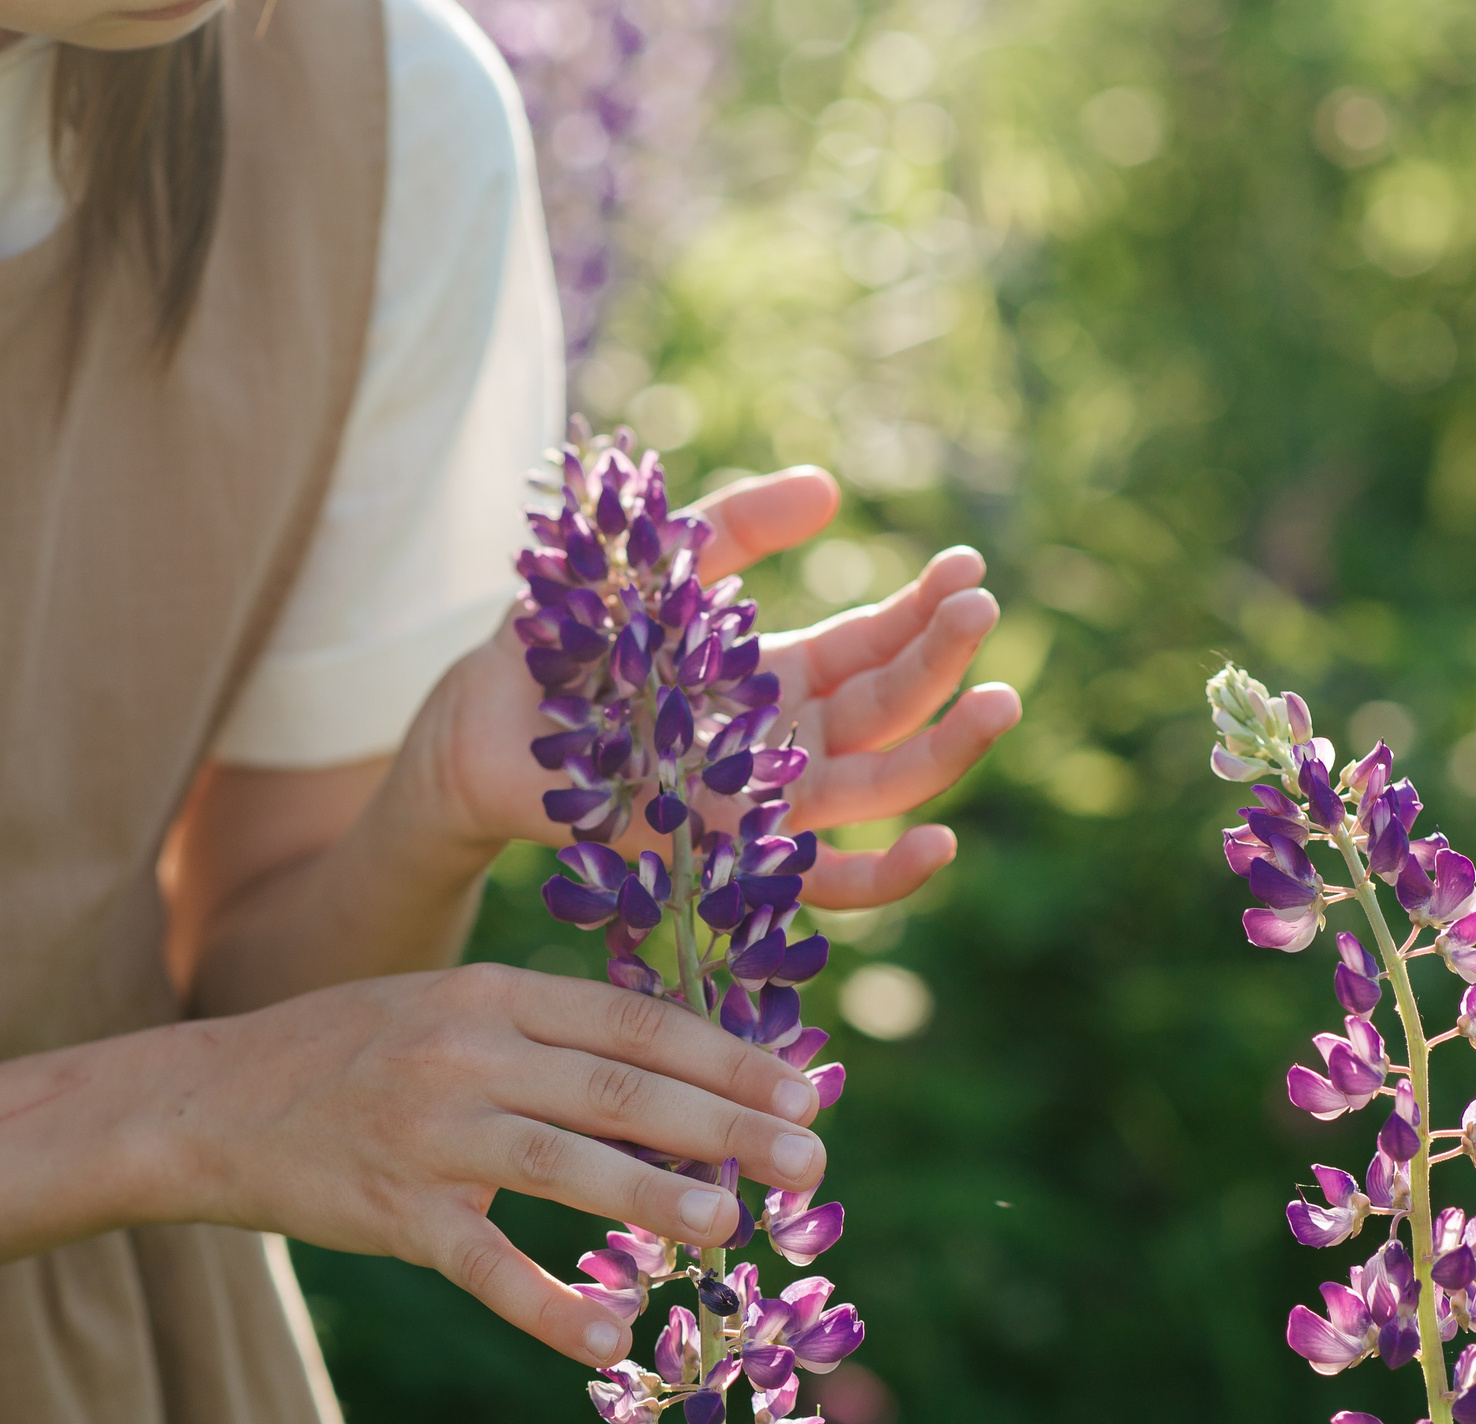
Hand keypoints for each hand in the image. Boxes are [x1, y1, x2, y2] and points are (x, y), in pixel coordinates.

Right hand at [175, 963, 828, 1364]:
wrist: (207, 1101)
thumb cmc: (350, 1054)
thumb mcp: (448, 1010)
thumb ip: (547, 1039)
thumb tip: (679, 1089)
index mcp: (493, 992)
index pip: (633, 1019)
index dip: (726, 1054)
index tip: (807, 1087)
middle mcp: (466, 1050)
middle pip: (617, 1086)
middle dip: (725, 1123)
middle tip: (810, 1160)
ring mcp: (427, 1131)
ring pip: (561, 1165)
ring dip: (654, 1196)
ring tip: (731, 1225)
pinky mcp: (390, 1210)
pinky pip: (483, 1264)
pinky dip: (549, 1305)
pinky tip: (611, 1336)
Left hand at [414, 466, 1021, 910]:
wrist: (476, 724)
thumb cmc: (560, 644)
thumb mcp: (653, 565)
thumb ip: (734, 529)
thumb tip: (829, 488)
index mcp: (773, 677)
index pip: (874, 650)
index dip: (924, 612)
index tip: (966, 569)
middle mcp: (780, 745)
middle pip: (890, 711)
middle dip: (944, 662)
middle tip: (979, 606)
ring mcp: (760, 805)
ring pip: (879, 789)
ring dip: (945, 752)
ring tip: (999, 703)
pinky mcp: (726, 855)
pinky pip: (825, 883)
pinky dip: (886, 876)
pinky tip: (937, 844)